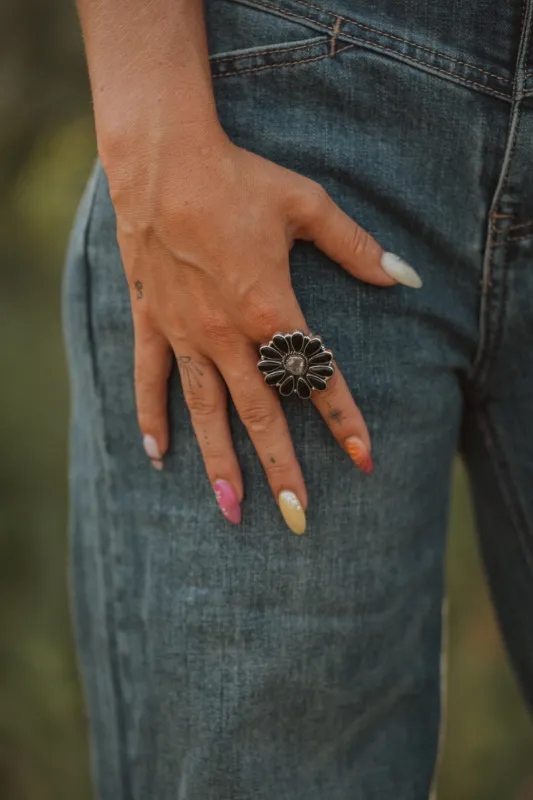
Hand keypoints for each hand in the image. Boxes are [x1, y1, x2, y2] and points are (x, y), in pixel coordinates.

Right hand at [109, 133, 420, 533]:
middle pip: (262, 414)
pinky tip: (154, 454)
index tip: (365, 461)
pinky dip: (151, 417)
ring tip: (232, 509)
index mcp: (270, 308)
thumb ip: (357, 247)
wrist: (164, 160)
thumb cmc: (238, 179)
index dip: (344, 420)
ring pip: (207, 411)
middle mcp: (228, 334)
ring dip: (220, 462)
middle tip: (297, 517)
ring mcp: (186, 333)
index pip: (316, 378)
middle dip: (283, 468)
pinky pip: (150, 379)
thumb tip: (403, 277)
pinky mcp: (152, 321)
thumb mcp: (307, 206)